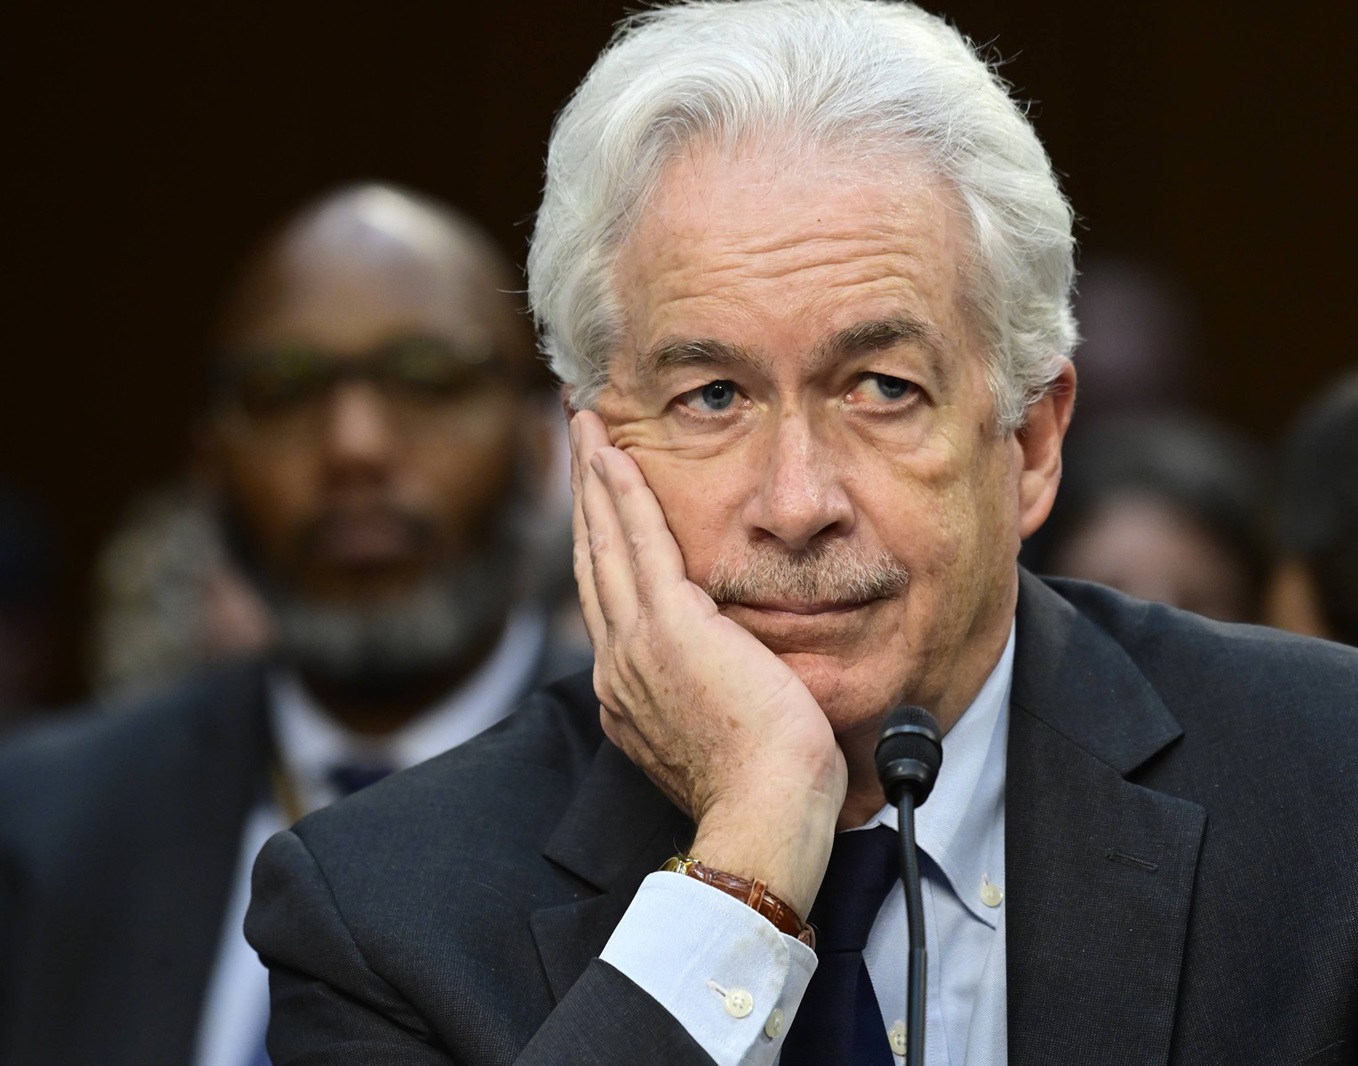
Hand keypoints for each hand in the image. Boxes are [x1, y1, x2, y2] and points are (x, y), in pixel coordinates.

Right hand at [569, 411, 845, 914]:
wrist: (766, 816)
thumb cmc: (768, 789)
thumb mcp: (727, 732)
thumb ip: (712, 692)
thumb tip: (729, 670)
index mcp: (629, 692)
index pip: (610, 599)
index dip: (599, 541)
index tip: (597, 499)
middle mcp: (618, 665)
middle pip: (592, 559)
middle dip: (584, 494)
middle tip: (577, 437)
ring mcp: (636, 645)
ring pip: (605, 541)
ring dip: (594, 477)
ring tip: (585, 426)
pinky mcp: (668, 627)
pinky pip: (637, 542)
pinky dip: (620, 493)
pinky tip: (613, 453)